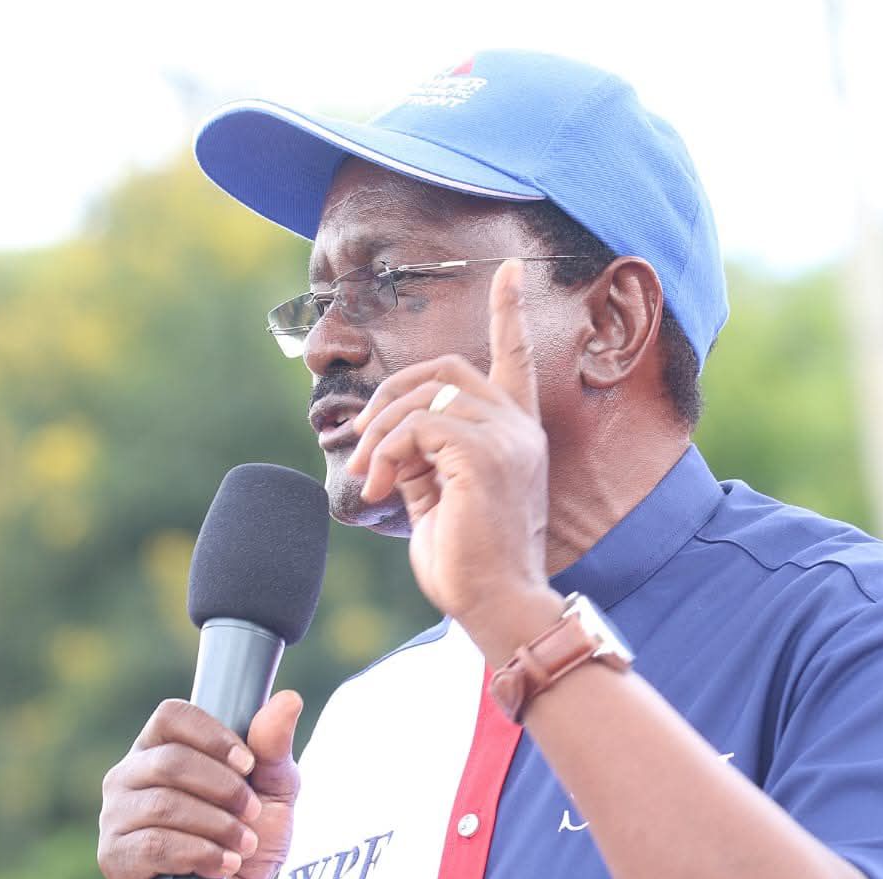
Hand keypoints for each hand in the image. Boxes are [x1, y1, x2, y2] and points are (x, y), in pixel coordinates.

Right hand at [97, 692, 302, 878]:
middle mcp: (128, 777)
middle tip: (252, 814)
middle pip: (170, 761)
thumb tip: (288, 699)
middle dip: (224, 789)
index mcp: (159, 749)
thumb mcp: (274, 792)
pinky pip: (153, 845)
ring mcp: (115, 818)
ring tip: (243, 845)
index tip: (248, 764)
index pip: (172, 716)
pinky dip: (198, 854)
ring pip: (164, 804)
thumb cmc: (250, 840)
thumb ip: (274, 748)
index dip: (213, 736)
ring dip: (216, 825)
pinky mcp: (114, 858)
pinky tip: (223, 866)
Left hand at [347, 258, 551, 650]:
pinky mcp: (483, 455)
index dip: (510, 312)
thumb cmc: (469, 564)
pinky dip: (387, 453)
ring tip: (369, 479)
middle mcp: (518, 428)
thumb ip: (427, 457)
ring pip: (424, 398)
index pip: (516, 359)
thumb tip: (389, 438)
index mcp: (516, 435)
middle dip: (392, 396)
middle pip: (446, 369)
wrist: (495, 604)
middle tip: (364, 445)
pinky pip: (417, 427)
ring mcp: (505, 438)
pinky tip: (380, 489)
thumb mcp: (443, 498)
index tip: (512, 270)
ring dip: (380, 435)